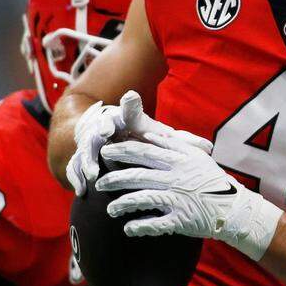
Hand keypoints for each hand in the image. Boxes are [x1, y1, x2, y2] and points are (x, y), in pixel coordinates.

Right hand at [65, 91, 210, 195]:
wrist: (100, 131)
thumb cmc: (135, 134)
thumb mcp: (155, 134)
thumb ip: (180, 142)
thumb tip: (210, 148)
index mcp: (127, 120)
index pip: (130, 111)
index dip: (130, 104)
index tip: (131, 97)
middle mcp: (107, 126)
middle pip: (104, 124)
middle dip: (103, 126)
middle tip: (106, 130)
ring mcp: (91, 140)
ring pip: (88, 146)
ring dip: (89, 157)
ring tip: (94, 173)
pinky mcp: (79, 155)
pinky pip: (76, 166)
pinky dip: (78, 176)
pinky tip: (83, 189)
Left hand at [95, 132, 283, 260]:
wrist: (234, 208)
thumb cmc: (212, 180)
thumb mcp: (197, 156)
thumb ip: (173, 144)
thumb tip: (150, 134)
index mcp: (178, 160)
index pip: (144, 152)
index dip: (122, 151)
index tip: (106, 151)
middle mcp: (176, 177)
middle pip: (138, 175)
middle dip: (114, 179)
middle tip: (99, 184)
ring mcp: (178, 199)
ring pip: (142, 199)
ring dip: (123, 204)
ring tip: (110, 210)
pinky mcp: (181, 219)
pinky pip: (155, 224)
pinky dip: (139, 227)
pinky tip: (128, 229)